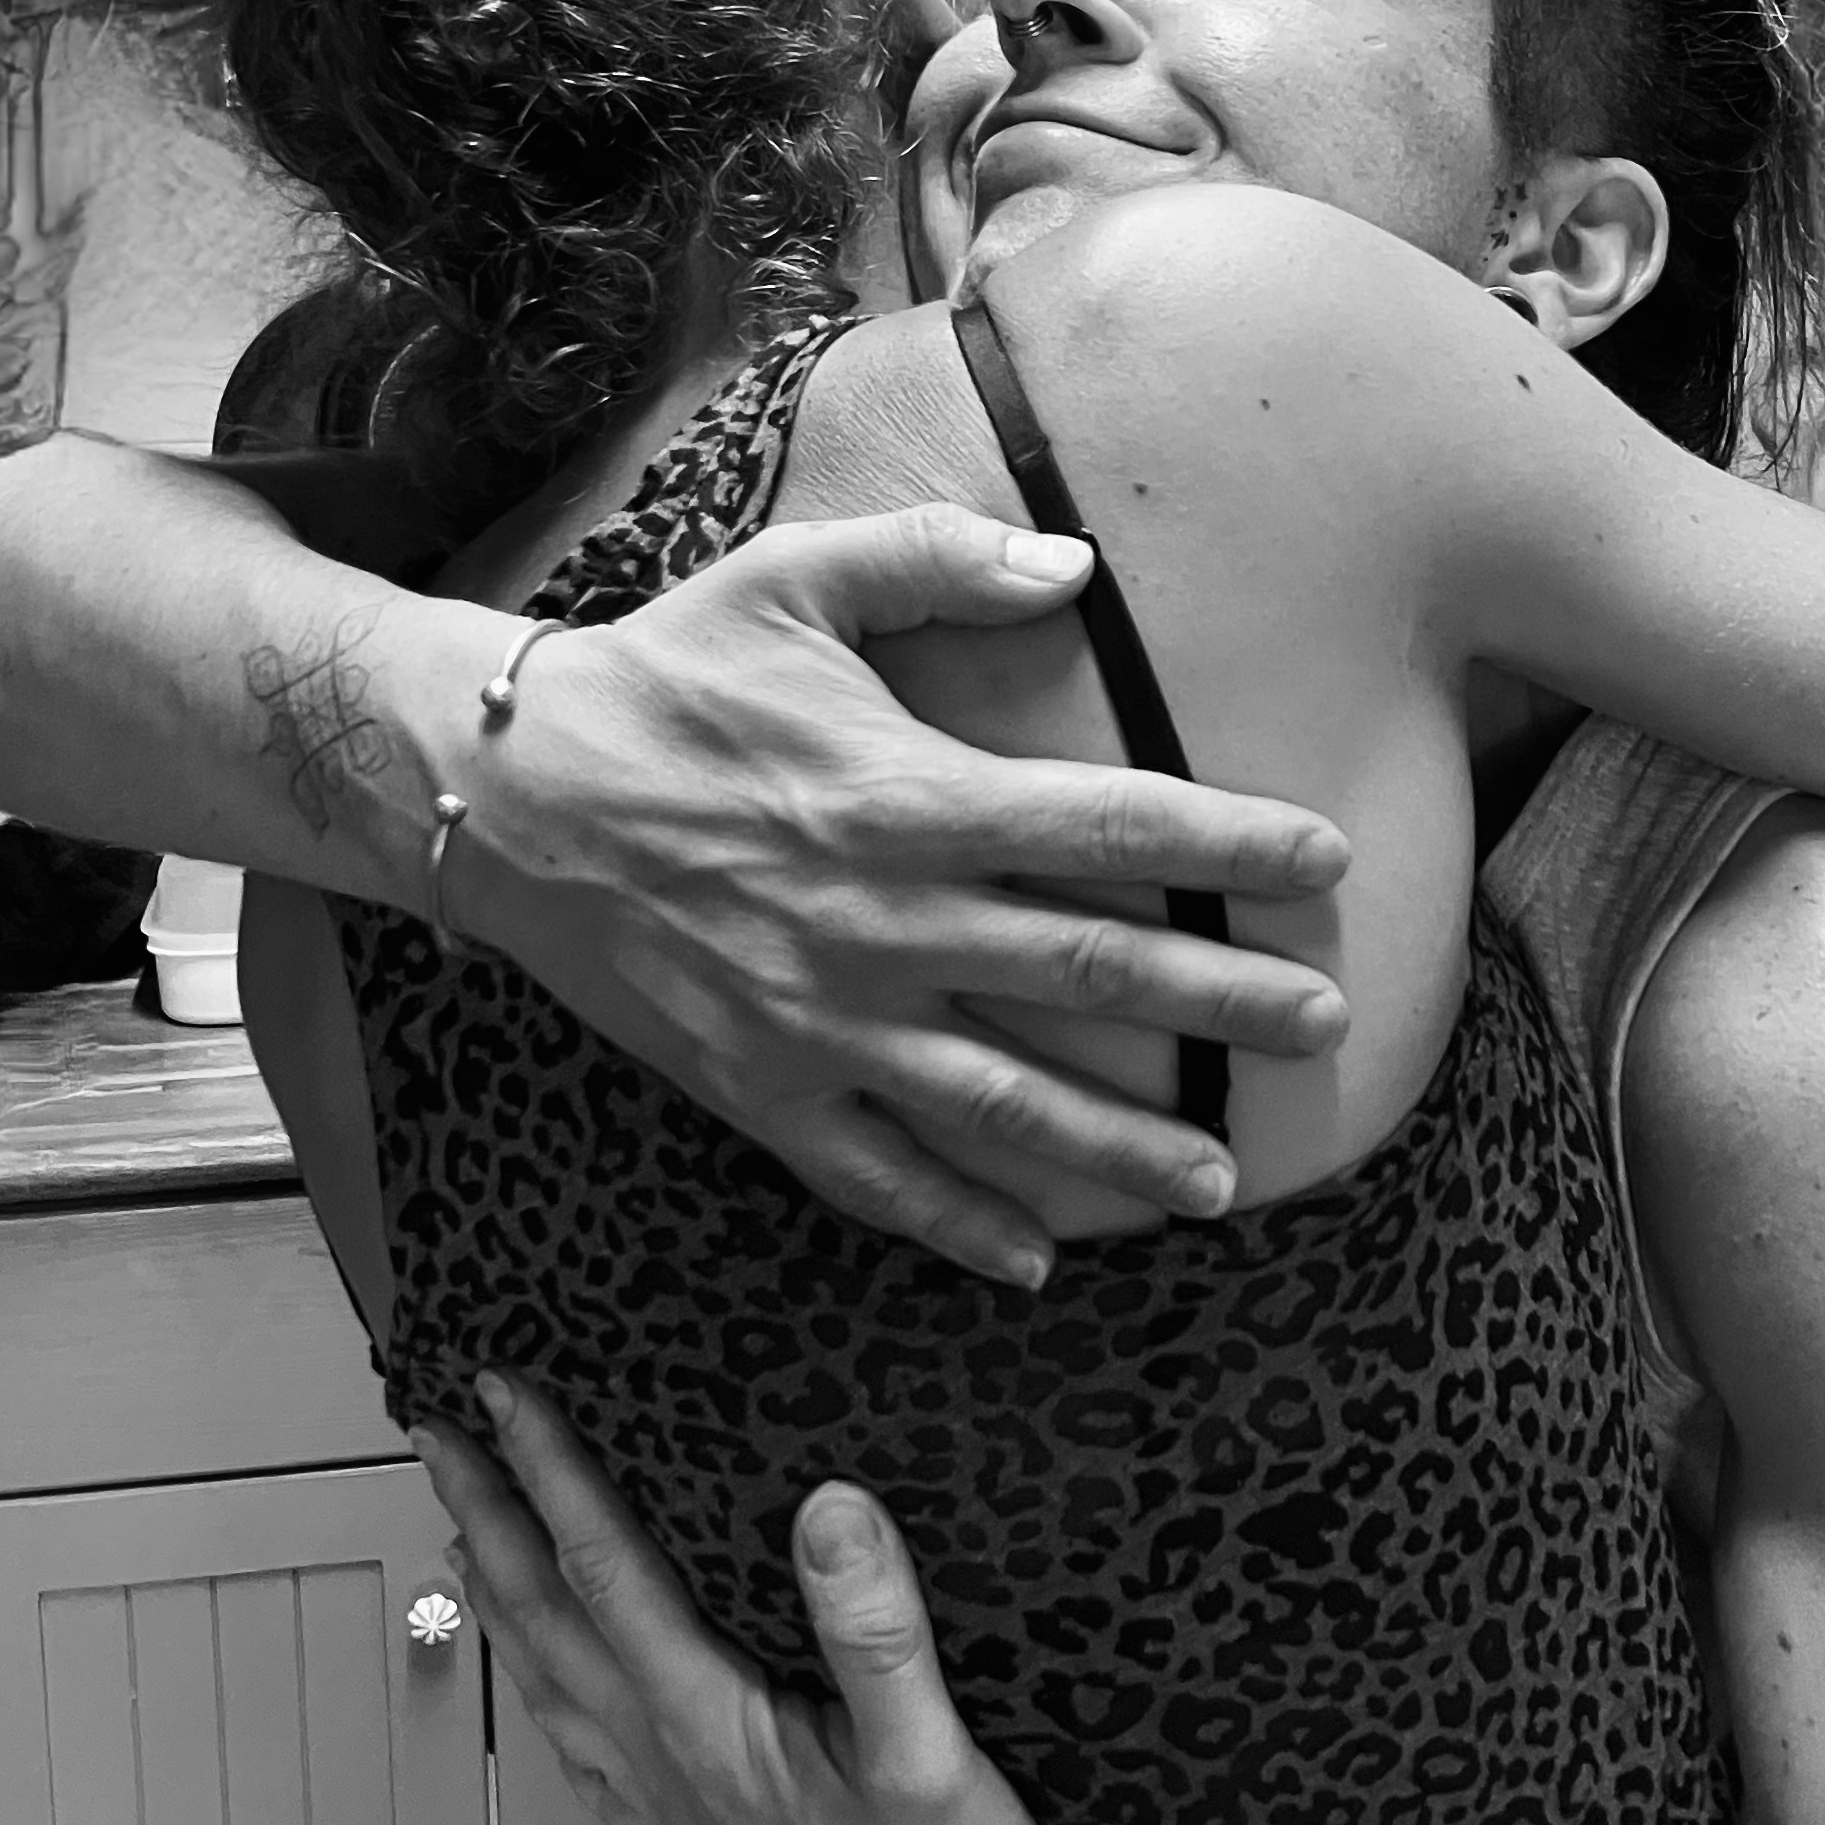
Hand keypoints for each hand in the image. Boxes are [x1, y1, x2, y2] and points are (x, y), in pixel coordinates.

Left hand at [418, 1376, 1111, 1824]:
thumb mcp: (935, 1756)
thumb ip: (878, 1631)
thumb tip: (830, 1509)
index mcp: (712, 1721)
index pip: (606, 1568)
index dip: (549, 1470)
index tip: (505, 1394)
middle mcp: (672, 1759)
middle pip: (548, 1616)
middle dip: (486, 1515)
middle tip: (442, 1437)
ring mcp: (675, 1807)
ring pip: (550, 1683)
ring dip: (498, 1597)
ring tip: (463, 1538)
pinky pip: (586, 1761)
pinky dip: (544, 1704)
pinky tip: (545, 1696)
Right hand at [452, 503, 1349, 1286]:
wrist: (500, 796)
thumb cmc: (663, 679)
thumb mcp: (790, 580)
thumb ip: (936, 564)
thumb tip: (1076, 567)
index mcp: (904, 796)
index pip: (1107, 822)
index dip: (1226, 840)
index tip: (1323, 857)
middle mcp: (880, 922)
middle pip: (1087, 969)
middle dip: (1220, 997)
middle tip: (1323, 1022)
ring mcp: (821, 1022)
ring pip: (1002, 1102)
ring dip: (1119, 1145)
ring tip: (1216, 1180)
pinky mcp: (761, 1088)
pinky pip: (875, 1175)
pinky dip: (956, 1224)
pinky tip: (1032, 1261)